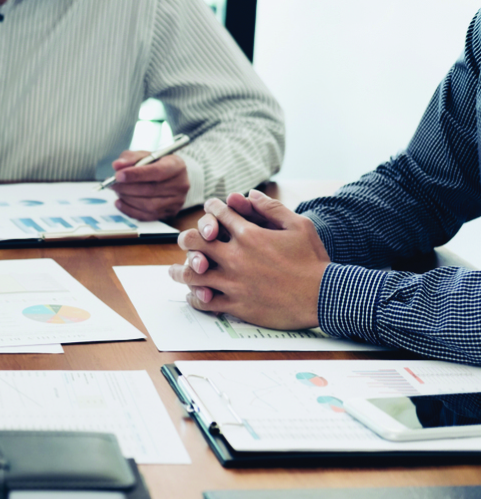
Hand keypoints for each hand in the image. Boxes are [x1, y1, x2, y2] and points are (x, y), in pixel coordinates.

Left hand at [110, 152, 189, 219]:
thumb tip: (117, 165)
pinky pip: (147, 216)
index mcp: (177, 166)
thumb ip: (130, 158)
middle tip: (112, 184)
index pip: (157, 172)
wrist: (169, 177)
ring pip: (148, 205)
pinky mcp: (169, 213)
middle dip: (127, 188)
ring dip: (128, 199)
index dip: (136, 174)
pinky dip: (129, 210)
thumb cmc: (156, 164)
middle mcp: (180, 184)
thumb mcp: (144, 155)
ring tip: (117, 191)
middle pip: (151, 190)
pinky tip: (120, 202)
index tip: (118, 175)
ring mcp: (177, 201)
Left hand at [167, 190, 329, 329]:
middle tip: (184, 241)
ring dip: (180, 271)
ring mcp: (234, 282)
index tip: (209, 211)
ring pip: (192, 274)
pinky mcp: (237, 304)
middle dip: (186, 238)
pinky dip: (196, 298)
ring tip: (174, 271)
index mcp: (250, 235)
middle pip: (194, 241)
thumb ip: (271, 209)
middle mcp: (236, 257)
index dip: (211, 209)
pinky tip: (194, 295)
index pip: (218, 214)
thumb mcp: (299, 226)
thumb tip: (250, 193)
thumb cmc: (314, 260)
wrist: (325, 296)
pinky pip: (205, 302)